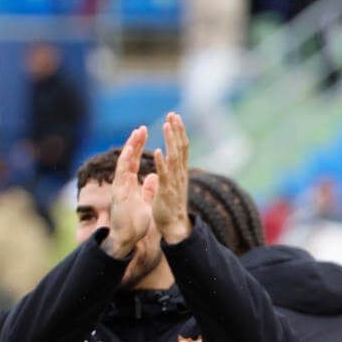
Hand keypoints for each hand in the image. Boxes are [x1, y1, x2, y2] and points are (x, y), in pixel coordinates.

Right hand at [103, 125, 156, 259]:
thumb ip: (148, 189)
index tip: (144, 134)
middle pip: (128, 158)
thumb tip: (154, 177)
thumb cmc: (135, 222)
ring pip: (123, 162)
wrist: (127, 237)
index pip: (134, 161)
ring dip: (130, 147)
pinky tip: (130, 150)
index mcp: (130, 184)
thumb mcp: (145, 201)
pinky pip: (122, 174)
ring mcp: (120, 186)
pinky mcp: (119, 192)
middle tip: (141, 128)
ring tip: (137, 133)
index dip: (138, 147)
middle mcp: (123, 183)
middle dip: (134, 143)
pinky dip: (125, 161)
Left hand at [155, 112, 191, 243]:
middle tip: (173, 114)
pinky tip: (158, 151)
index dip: (179, 132)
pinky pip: (165, 174)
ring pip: (174, 157)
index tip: (175, 117)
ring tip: (166, 125)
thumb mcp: (173, 185)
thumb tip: (170, 160)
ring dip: (170, 140)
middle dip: (177, 130)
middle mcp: (180, 174)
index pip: (182, 147)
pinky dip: (162, 162)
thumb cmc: (171, 207)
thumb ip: (172, 171)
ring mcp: (175, 182)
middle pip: (181, 148)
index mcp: (181, 172)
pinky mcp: (167, 191)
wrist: (174, 226)